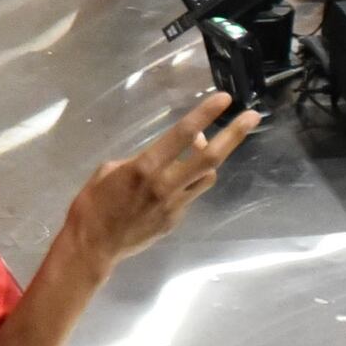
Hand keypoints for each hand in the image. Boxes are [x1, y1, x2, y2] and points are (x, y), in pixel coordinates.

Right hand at [61, 91, 261, 263]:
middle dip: (234, 135)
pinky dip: (186, 184)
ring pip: (207, 176)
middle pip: (209, 158)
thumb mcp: (109, 169)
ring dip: (208, 160)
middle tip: (252, 117)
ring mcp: (174, 205)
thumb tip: (168, 152)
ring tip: (196, 150)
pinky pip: (189, 195)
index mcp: (145, 167)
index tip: (224, 99)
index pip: (182, 134)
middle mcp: (165, 184)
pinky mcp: (175, 220)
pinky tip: (168, 186)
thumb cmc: (93, 203)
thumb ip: (141, 157)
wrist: (93, 247)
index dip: (205, 114)